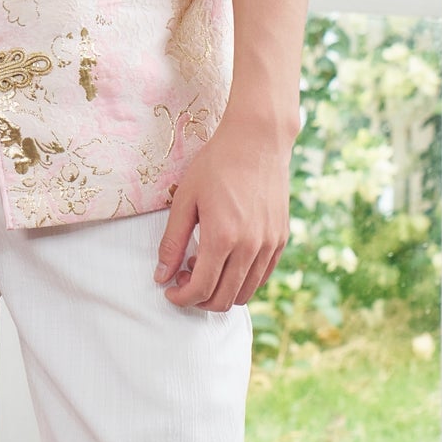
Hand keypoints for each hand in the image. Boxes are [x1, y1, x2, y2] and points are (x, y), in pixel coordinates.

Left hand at [154, 111, 294, 311]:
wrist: (257, 141)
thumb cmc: (216, 166)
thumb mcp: (184, 201)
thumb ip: (172, 243)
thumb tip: (161, 276)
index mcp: (222, 238)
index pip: (201, 290)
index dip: (181, 298)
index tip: (169, 291)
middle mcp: (250, 247)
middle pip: (223, 299)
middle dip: (198, 300)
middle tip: (183, 281)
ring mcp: (269, 245)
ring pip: (244, 292)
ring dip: (220, 291)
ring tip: (202, 266)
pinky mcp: (281, 239)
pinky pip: (262, 276)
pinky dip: (241, 280)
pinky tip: (225, 261)